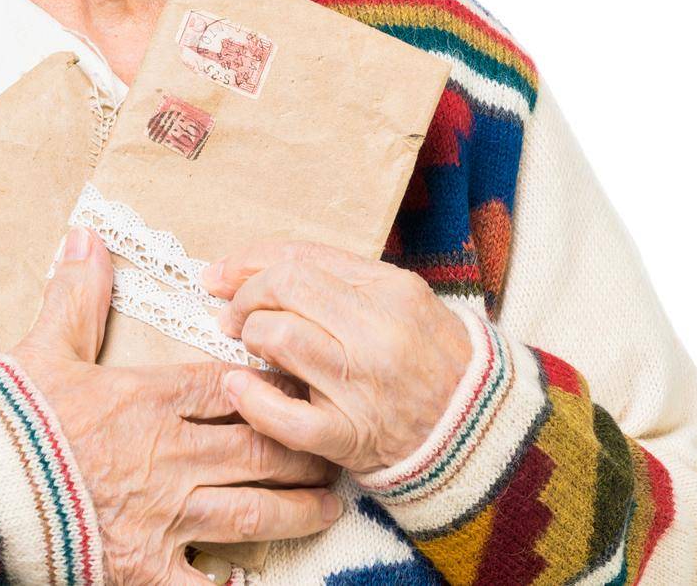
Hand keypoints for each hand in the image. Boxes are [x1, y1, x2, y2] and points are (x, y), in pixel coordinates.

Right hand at [10, 228, 343, 585]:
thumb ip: (76, 296)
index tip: (302, 380)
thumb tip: (86, 236)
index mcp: (153, 400)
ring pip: (254, 511)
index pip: (233, 387)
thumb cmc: (11, 420)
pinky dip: (234, 584)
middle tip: (334, 445)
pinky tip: (259, 581)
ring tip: (328, 505)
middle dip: (304, 448)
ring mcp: (165, 516)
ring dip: (298, 508)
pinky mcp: (146, 568)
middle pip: (260, 447)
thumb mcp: (43, 348)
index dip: (274, 382)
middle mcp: (173, 456)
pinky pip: (205, 585)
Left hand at [200, 240, 472, 476]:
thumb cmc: (428, 358)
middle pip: (286, 289)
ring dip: (251, 338)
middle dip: (246, 297)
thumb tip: (255, 269)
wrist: (475, 429)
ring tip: (251, 346)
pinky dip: (251, 400)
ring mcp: (364, 387)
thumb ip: (337, 280)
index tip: (221, 274)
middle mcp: (378, 333)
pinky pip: (286, 417)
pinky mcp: (350, 437)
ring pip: (281, 339)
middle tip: (234, 314)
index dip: (249, 262)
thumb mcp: (398, 299)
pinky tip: (239, 387)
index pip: (302, 259)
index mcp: (391, 291)